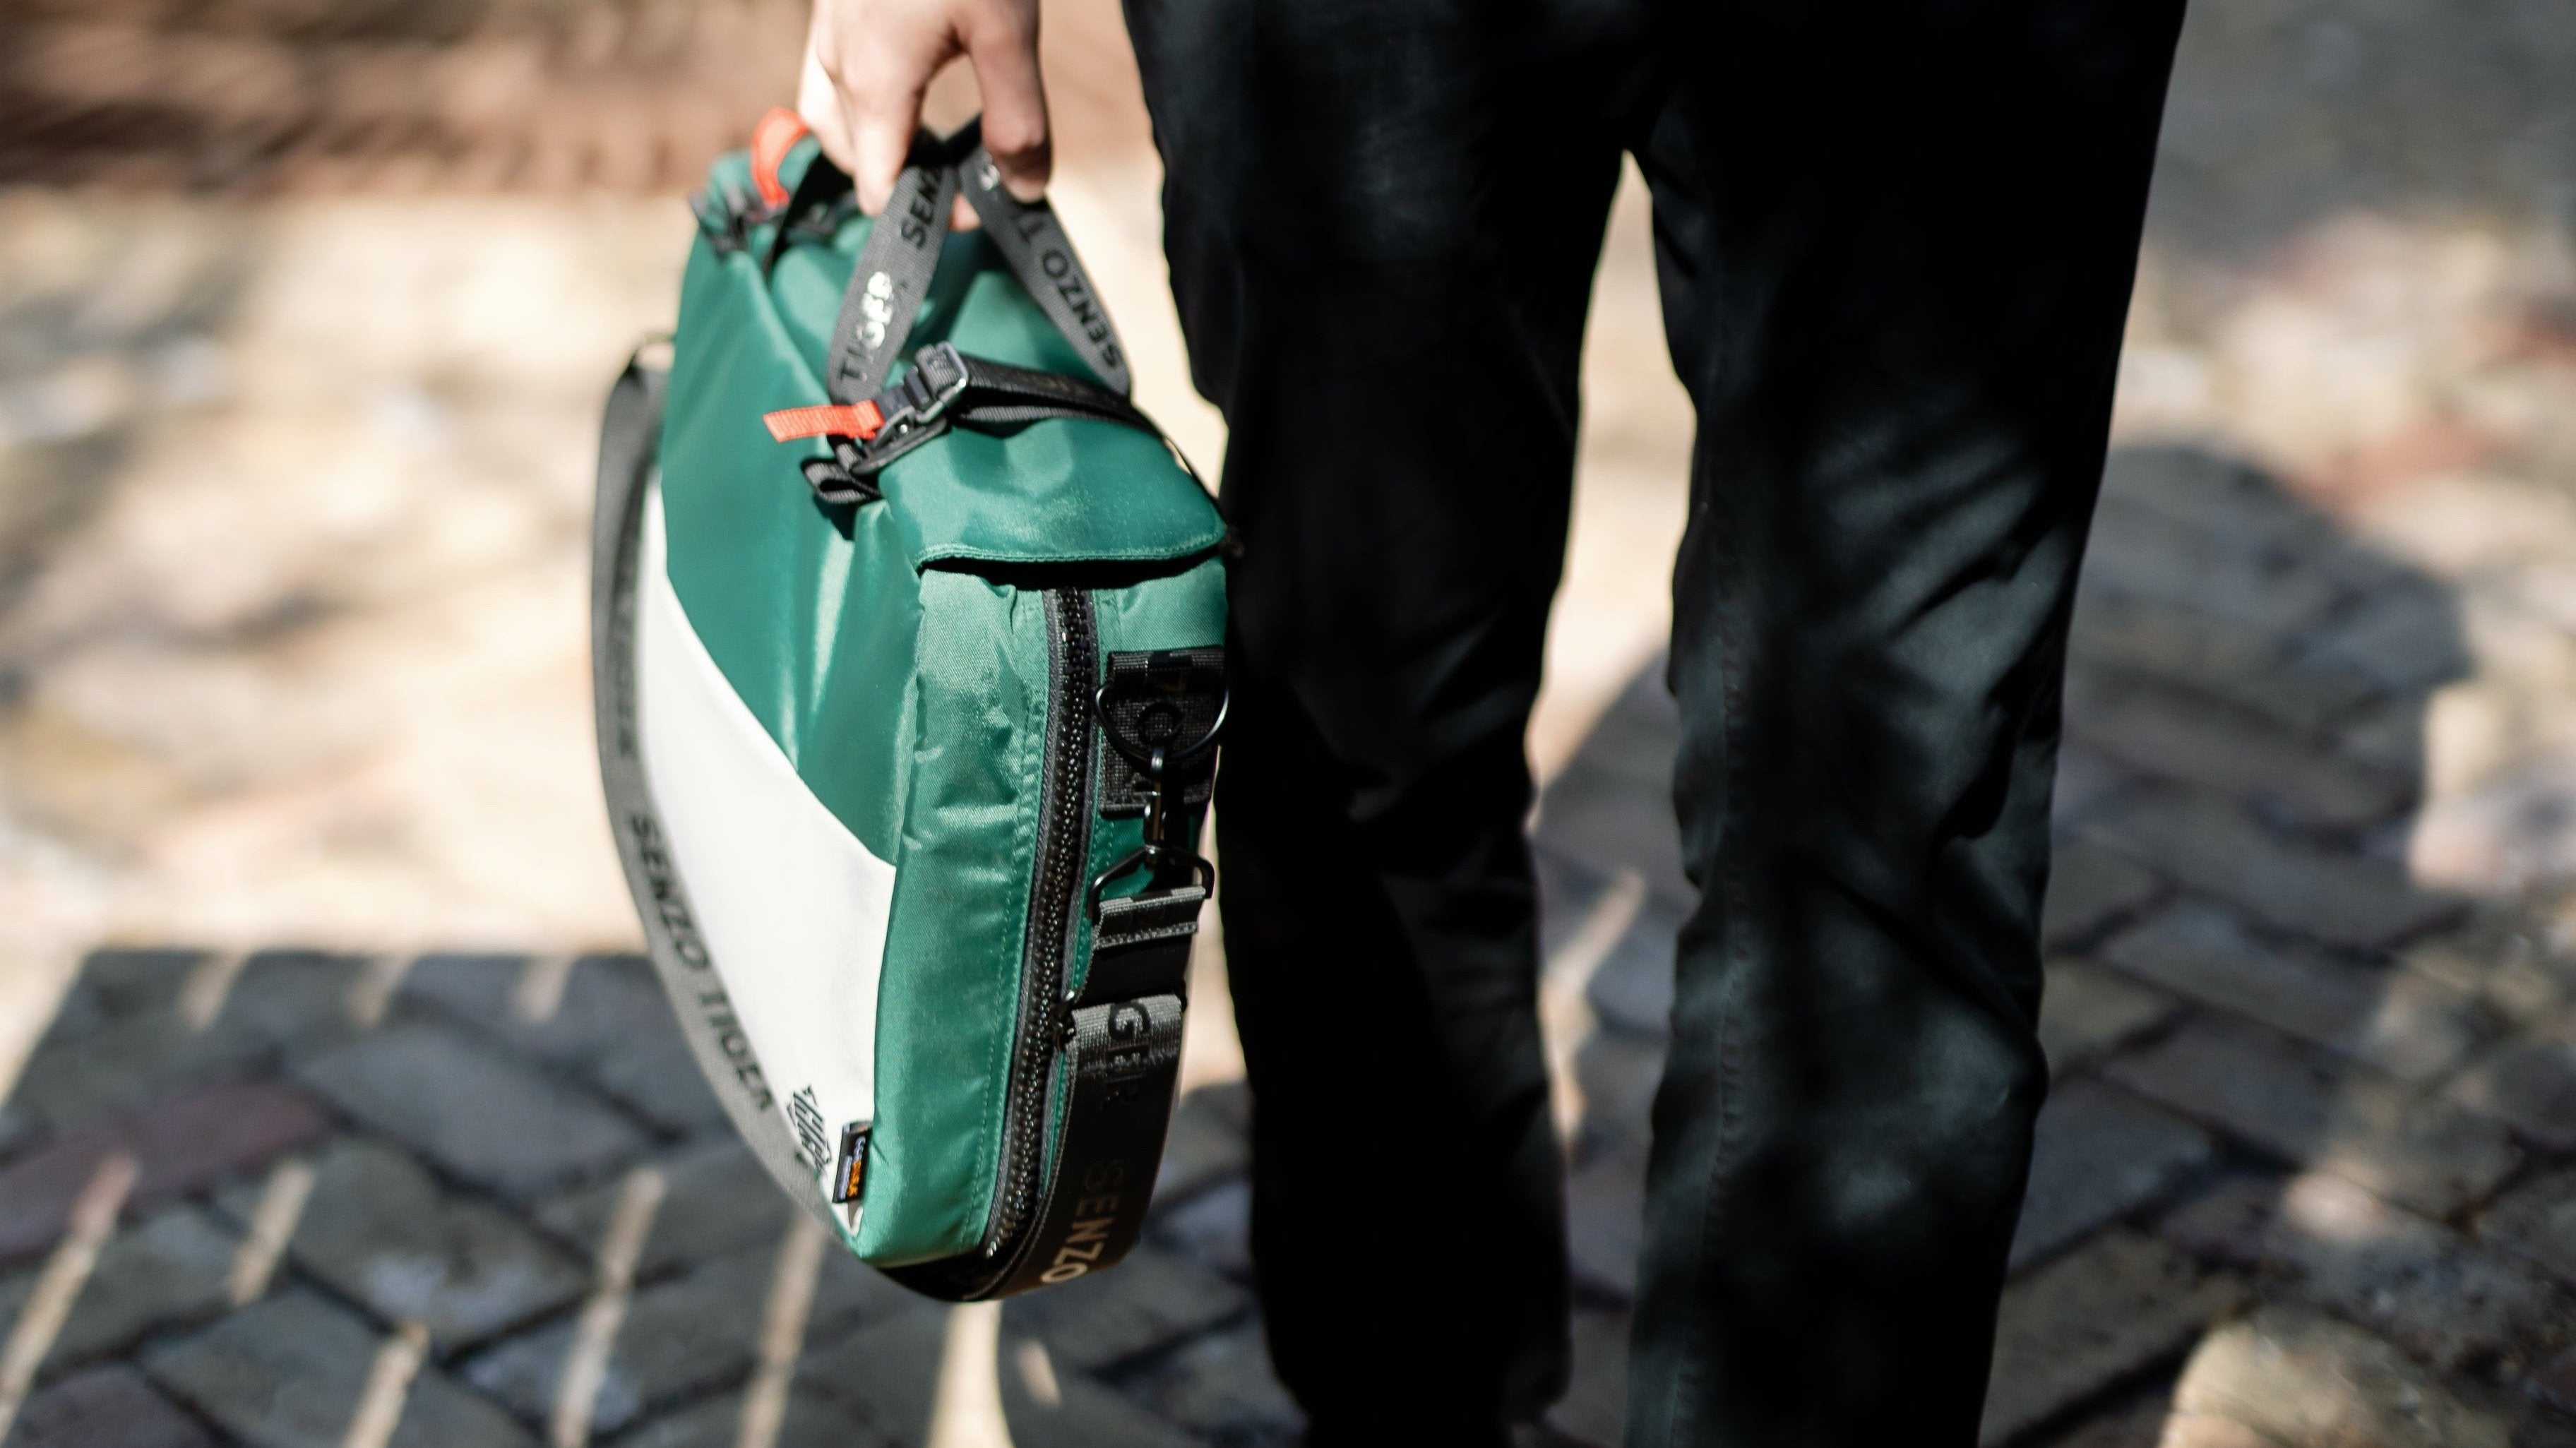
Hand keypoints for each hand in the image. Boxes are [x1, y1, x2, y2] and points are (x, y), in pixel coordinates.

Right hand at [798, 0, 1050, 216]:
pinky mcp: (830, 2)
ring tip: (932, 136)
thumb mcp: (1007, 32)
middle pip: (853, 163)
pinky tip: (904, 82)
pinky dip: (859, 101)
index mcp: (873, 85)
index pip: (878, 193)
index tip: (975, 200)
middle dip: (904, 181)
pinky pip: (828, 74)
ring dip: (875, 143)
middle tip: (964, 170)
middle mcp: (835, 62)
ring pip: (831, 118)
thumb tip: (1024, 190)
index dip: (928, 214)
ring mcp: (824, 30)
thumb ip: (1017, 119)